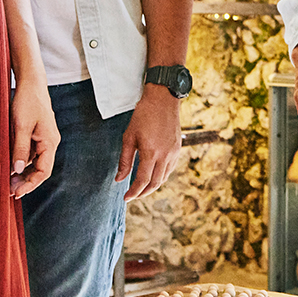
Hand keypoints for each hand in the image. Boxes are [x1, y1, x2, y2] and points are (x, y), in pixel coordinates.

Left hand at [9, 75, 58, 198]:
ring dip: (23, 173)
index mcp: (50, 142)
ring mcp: (44, 138)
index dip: (30, 185)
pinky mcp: (38, 134)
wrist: (31, 81)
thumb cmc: (27, 100)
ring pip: (35, 163)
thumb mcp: (21, 125)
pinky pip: (32, 153)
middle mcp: (50, 142)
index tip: (16, 193)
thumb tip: (17, 170)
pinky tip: (11, 165)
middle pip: (41, 170)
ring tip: (7, 181)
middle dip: (26, 182)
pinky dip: (22, 162)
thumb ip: (20, 149)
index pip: (43, 171)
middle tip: (9, 191)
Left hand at [117, 86, 180, 200]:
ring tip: (142, 188)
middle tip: (133, 196)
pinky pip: (170, 169)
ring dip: (152, 186)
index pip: (142, 180)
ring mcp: (173, 152)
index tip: (126, 197)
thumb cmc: (143, 115)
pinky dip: (161, 176)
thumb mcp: (129, 137)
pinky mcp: (178, 149)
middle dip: (143, 193)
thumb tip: (119, 179)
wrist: (163, 99)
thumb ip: (124, 160)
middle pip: (154, 183)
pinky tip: (153, 175)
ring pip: (164, 178)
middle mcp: (165, 155)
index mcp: (151, 152)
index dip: (133, 192)